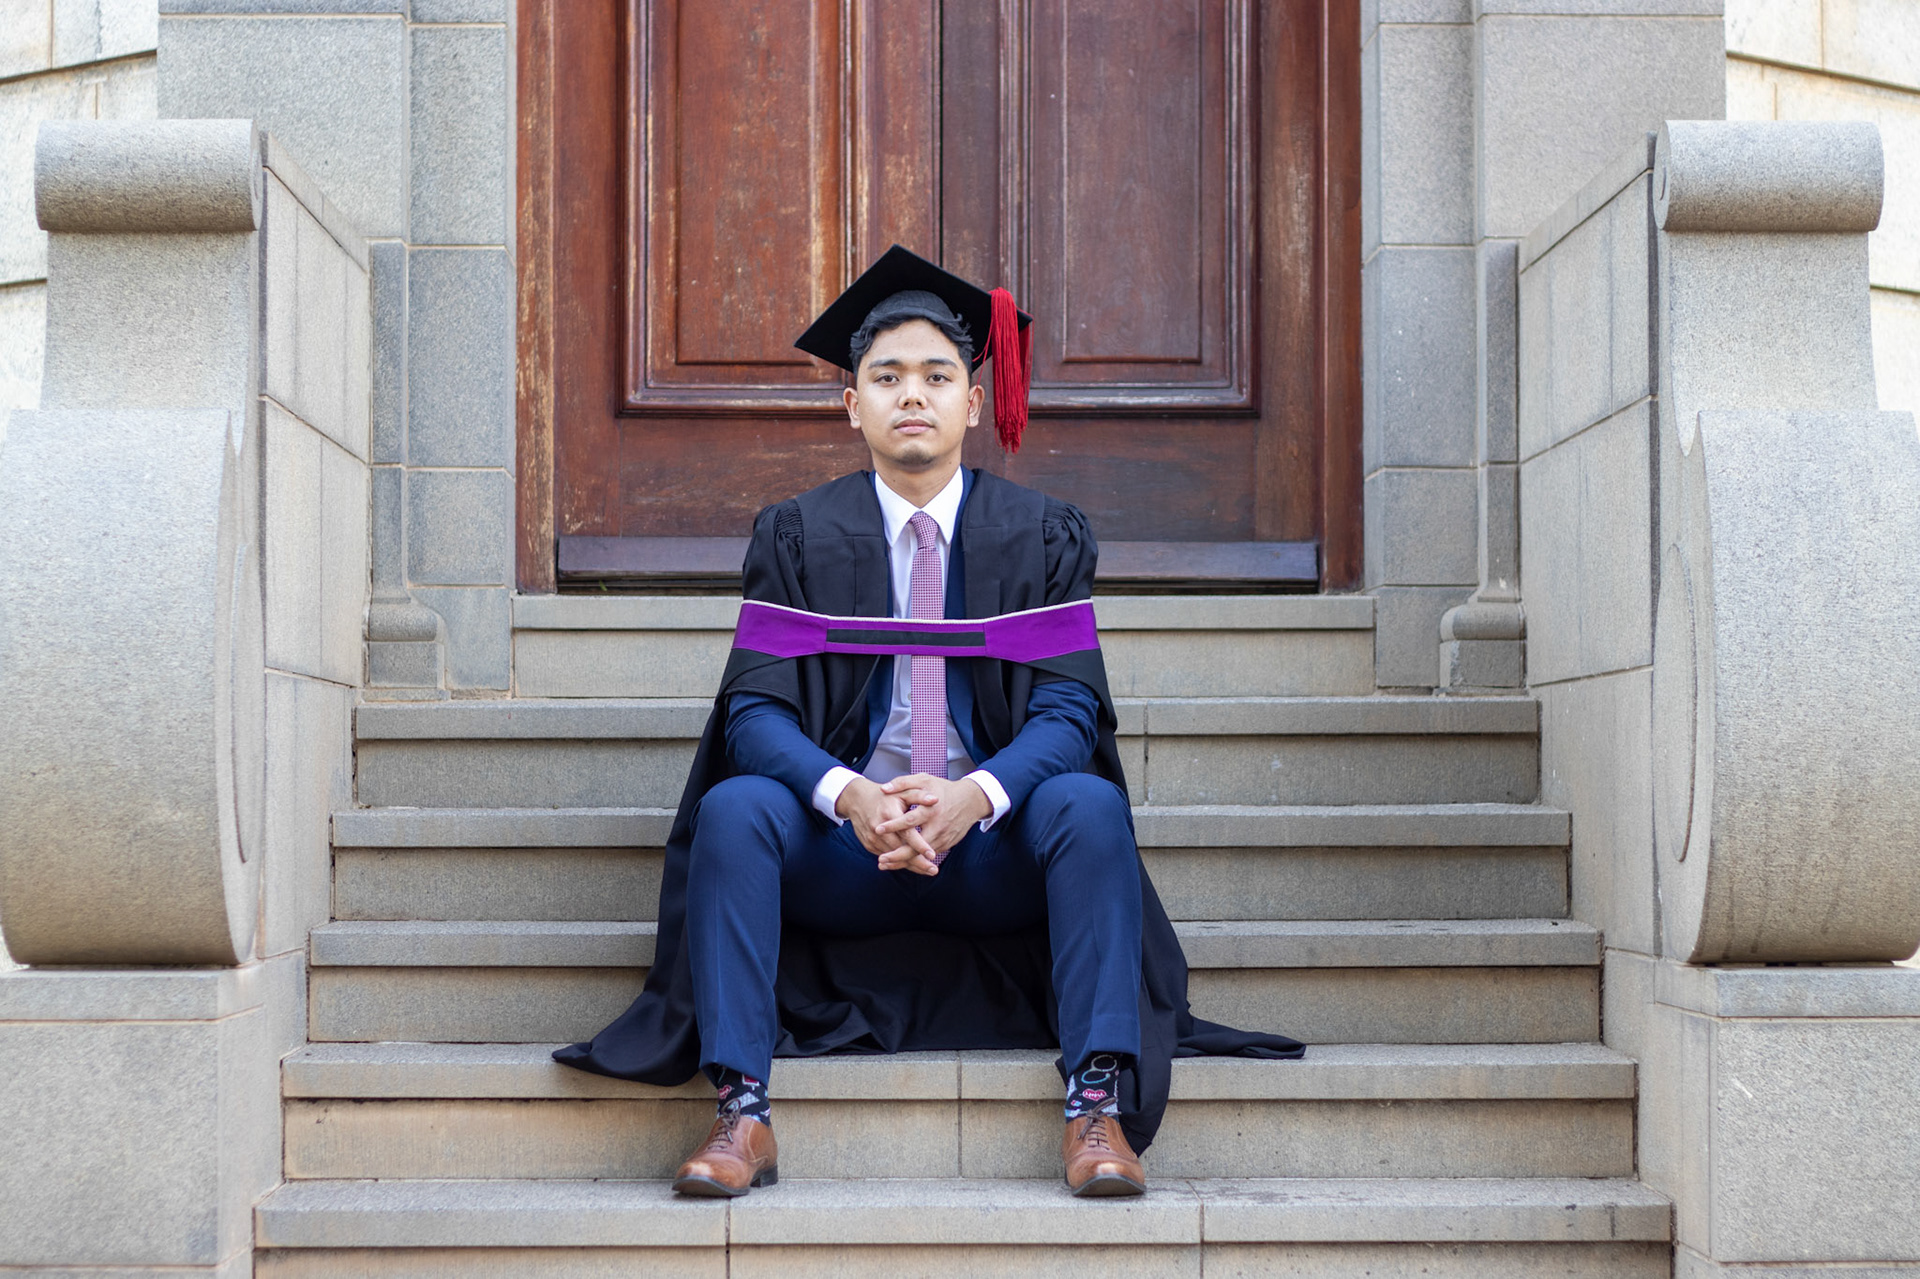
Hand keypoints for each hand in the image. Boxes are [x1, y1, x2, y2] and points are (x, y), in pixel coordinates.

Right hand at [834, 777, 939, 876]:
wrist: (857, 799)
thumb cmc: (885, 796)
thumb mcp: (901, 791)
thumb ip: (919, 795)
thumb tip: (936, 799)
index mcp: (890, 814)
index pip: (907, 833)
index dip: (919, 845)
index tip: (932, 855)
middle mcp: (879, 828)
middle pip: (901, 850)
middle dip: (918, 862)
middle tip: (934, 870)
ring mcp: (872, 838)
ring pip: (894, 857)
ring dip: (910, 865)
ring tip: (927, 870)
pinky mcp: (869, 844)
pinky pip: (886, 856)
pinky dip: (899, 862)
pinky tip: (913, 866)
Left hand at [875, 774, 991, 866]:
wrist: (971, 801)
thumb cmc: (944, 789)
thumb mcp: (924, 780)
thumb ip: (903, 783)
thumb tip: (884, 789)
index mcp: (930, 810)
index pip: (909, 821)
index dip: (893, 826)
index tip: (878, 829)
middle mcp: (937, 827)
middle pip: (916, 846)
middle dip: (898, 855)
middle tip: (881, 860)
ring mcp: (943, 838)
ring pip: (921, 855)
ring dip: (903, 862)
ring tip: (885, 865)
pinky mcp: (946, 845)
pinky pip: (928, 856)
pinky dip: (914, 861)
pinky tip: (900, 863)